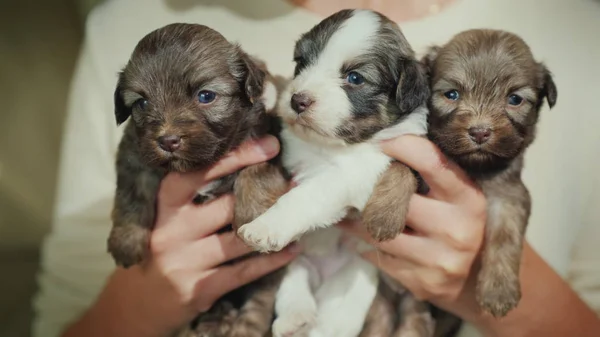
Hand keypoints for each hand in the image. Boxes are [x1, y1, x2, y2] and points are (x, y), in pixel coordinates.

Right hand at [65, 136, 298, 336]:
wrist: (134, 305)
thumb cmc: (155, 250)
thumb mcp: (161, 218)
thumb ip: (189, 197)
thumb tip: (238, 166)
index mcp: (162, 208)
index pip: (195, 174)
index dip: (233, 158)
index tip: (266, 145)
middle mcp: (172, 232)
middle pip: (225, 205)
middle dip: (262, 192)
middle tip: (290, 180)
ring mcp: (186, 262)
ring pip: (240, 238)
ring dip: (272, 225)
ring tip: (295, 211)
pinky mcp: (201, 289)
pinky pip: (245, 270)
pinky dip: (271, 259)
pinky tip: (290, 248)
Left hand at [339, 135, 486, 316]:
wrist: (477, 280)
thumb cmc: (461, 223)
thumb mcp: (461, 195)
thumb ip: (434, 173)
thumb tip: (388, 142)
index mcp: (469, 198)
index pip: (431, 162)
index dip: (402, 147)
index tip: (381, 143)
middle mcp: (457, 229)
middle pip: (395, 200)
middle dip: (372, 190)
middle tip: (356, 180)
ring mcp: (439, 259)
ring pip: (378, 230)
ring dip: (358, 219)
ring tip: (348, 209)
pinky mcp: (421, 282)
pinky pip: (378, 256)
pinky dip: (364, 244)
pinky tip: (361, 236)